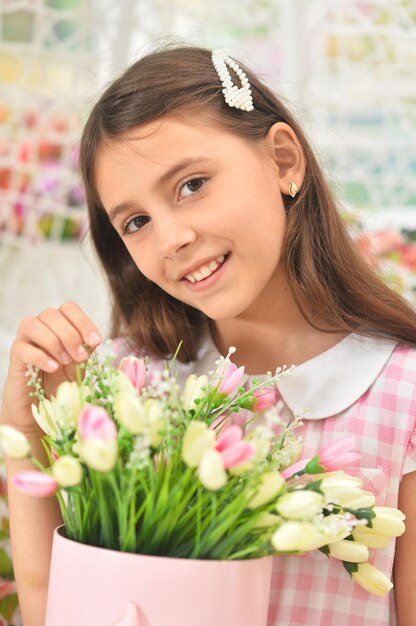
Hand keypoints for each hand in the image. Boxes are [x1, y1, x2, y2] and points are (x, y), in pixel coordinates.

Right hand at [0, 302, 100, 433]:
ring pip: (32, 325)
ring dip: (54, 342)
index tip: (95, 341)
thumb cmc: (58, 383)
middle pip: (51, 314)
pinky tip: (53, 367)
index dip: (83, 321)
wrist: (38, 407)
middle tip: (80, 356)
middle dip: (70, 335)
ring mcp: (24, 341)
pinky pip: (22, 348)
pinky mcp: (14, 358)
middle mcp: (39, 328)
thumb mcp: (77, 367)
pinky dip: (40, 356)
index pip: (68, 308)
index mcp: (57, 325)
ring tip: (66, 361)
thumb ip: (84, 353)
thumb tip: (92, 341)